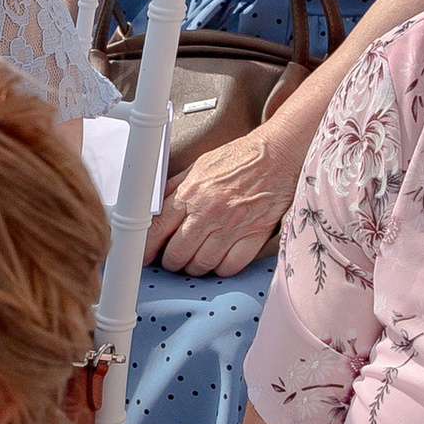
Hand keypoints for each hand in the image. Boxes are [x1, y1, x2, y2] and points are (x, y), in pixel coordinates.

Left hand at [146, 126, 292, 276]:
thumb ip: (176, 188)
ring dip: (194, 267)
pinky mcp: (253, 235)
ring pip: (201, 264)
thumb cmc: (241, 158)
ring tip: (195, 260)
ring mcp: (232, 226)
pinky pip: (230, 266)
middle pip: (176, 254)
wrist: (278, 154)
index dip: (146, 249)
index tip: (145, 256)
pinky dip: (221, 269)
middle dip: (171, 261)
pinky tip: (218, 260)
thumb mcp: (200, 166)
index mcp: (191, 193)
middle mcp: (208, 212)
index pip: (156, 230)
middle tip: (173, 258)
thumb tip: (156, 206)